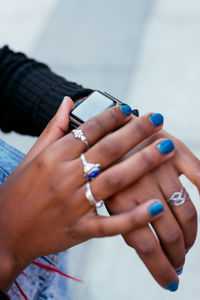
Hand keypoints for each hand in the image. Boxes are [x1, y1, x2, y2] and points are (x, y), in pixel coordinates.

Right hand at [0, 101, 173, 291]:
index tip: (129, 109)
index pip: (88, 130)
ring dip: (142, 164)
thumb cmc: (18, 191)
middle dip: (135, 132)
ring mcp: (73, 206)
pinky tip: (155, 206)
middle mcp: (65, 178)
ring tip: (166, 148)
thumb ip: (53, 128)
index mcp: (53, 157)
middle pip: (107, 150)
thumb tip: (69, 101)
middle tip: (157, 118)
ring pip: (114, 181)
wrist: (4, 232)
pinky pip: (111, 224)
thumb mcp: (32, 156)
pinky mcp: (80, 230)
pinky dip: (134, 217)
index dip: (111, 117)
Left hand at [107, 126, 198, 291]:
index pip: (146, 245)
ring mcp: (159, 167)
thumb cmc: (103, 165)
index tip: (170, 280)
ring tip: (188, 244)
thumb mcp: (102, 193)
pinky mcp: (173, 148)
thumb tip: (146, 248)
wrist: (106, 127)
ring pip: (186, 211)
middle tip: (179, 261)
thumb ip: (122, 220)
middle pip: (169, 232)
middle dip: (178, 254)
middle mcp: (141, 185)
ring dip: (192, 233)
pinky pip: (198, 173)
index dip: (160, 267)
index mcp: (119, 199)